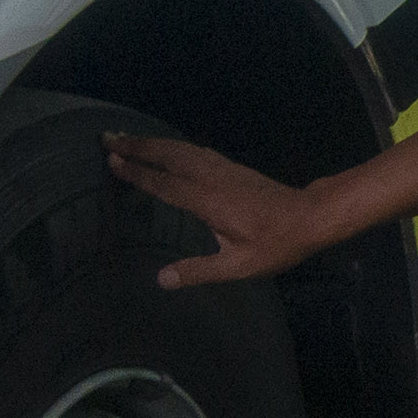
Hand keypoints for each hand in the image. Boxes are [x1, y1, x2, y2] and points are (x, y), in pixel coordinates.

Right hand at [104, 131, 331, 288]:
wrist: (309, 217)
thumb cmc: (275, 244)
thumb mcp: (238, 266)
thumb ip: (199, 271)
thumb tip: (162, 279)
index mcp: (208, 201)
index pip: (164, 183)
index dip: (137, 172)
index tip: (112, 161)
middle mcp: (211, 178)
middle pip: (168, 155)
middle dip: (137, 146)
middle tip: (107, 137)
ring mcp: (222, 168)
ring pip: (181, 149)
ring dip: (153, 142)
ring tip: (128, 138)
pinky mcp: (232, 167)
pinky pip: (195, 150)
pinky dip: (174, 145)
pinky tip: (169, 147)